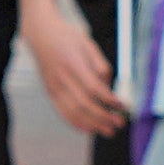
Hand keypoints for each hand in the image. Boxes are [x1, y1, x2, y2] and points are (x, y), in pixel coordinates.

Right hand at [32, 14, 122, 139]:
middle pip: (84, 104)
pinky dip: (77, 124)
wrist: (41, 34)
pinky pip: (63, 113)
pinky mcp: (50, 93)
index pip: (93, 87)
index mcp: (73, 63)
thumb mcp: (88, 43)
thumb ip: (100, 65)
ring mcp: (54, 87)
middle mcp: (62, 77)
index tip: (122, 105)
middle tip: (119, 123)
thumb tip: (109, 87)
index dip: (109, 99)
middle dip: (104, 117)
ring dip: (93, 125)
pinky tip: (90, 129)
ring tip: (109, 130)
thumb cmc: (68, 37)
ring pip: (74, 113)